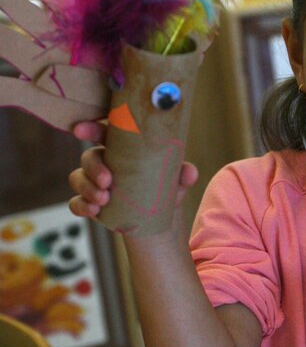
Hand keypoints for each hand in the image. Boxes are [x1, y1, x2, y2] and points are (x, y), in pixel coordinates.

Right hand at [68, 121, 198, 220]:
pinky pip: (76, 203)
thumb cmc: (164, 188)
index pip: (103, 132)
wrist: (159, 218)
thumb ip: (183, 174)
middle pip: (88, 156)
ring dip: (87, 188)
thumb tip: (189, 173)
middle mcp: (104, 162)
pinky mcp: (90, 203)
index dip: (90, 128)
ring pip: (78, 178)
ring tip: (103, 200)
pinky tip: (93, 211)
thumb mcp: (176, 180)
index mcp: (122, 149)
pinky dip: (81, 206)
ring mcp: (94, 183)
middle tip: (107, 181)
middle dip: (93, 167)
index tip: (80, 129)